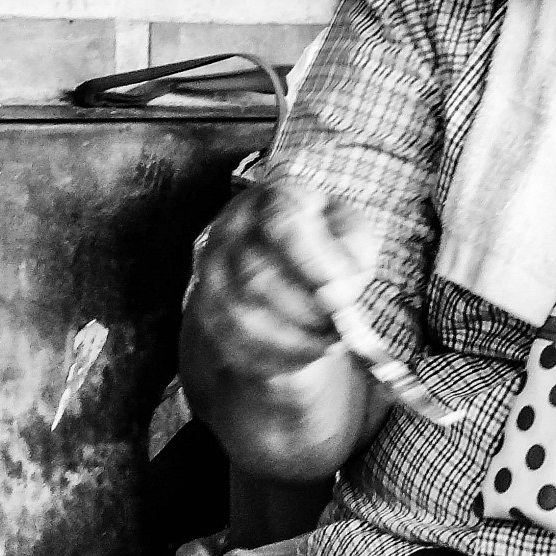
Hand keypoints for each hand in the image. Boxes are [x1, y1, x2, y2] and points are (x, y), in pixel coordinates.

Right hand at [188, 181, 380, 378]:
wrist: (283, 260)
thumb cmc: (325, 244)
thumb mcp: (350, 235)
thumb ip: (351, 257)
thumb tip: (337, 296)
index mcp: (274, 198)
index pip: (282, 226)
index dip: (312, 265)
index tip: (340, 297)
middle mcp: (233, 226)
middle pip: (256, 276)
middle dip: (303, 312)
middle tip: (337, 331)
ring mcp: (212, 265)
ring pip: (239, 314)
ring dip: (288, 341)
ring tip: (324, 347)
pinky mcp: (204, 302)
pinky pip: (228, 340)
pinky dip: (267, 357)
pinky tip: (299, 357)